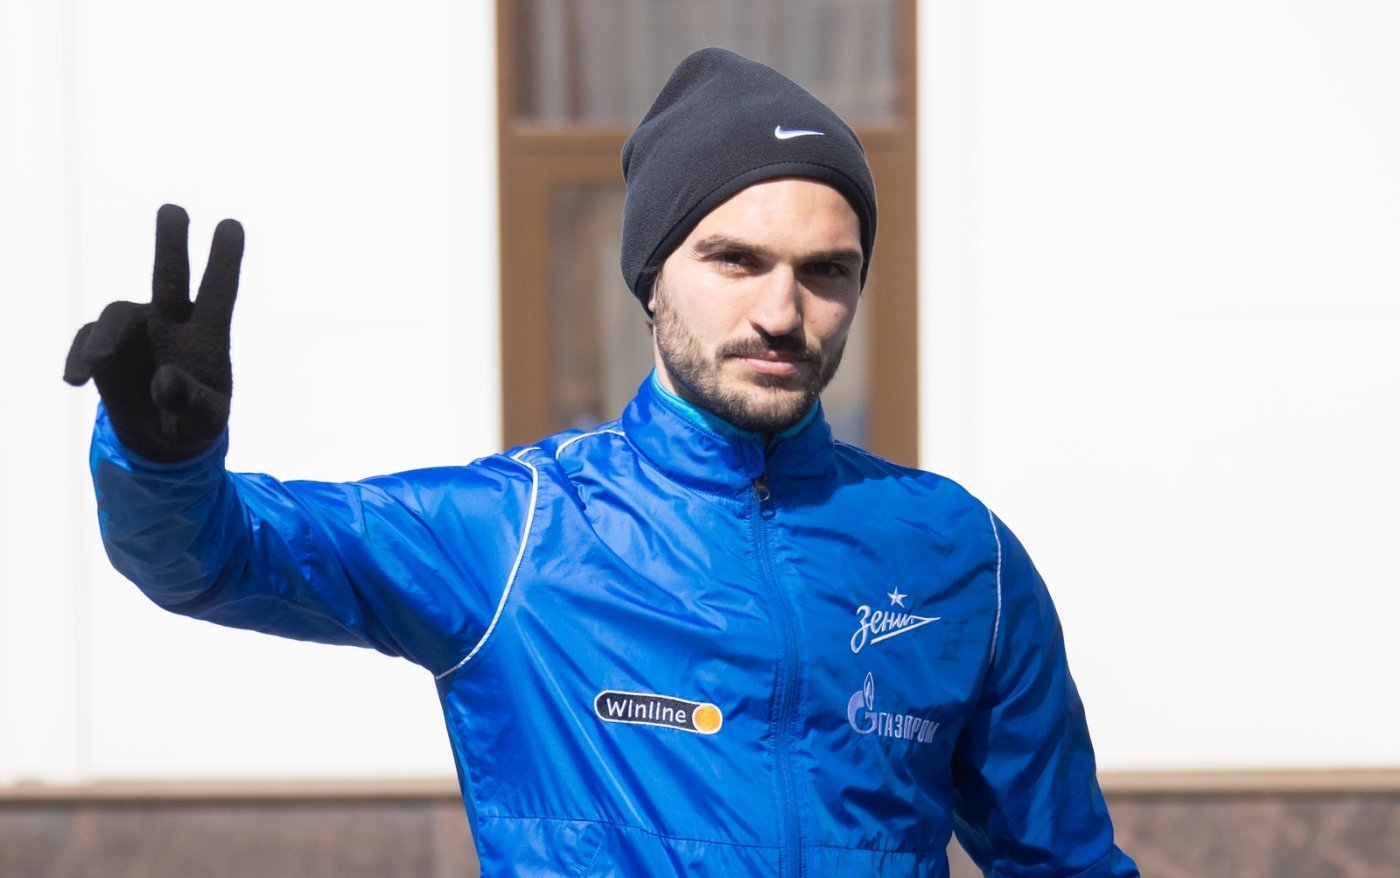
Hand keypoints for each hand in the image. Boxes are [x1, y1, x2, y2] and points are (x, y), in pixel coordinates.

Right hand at [64, 204, 243, 461]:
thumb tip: (164, 381)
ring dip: (106, 336)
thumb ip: (188, 402)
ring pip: (117, 315)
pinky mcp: (104, 349)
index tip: (232, 225)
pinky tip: (75, 380)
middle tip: (174, 210)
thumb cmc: (194, 420)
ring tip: (97, 363)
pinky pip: (87, 344)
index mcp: (207, 335)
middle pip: (169, 277)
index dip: (225, 260)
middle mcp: (171, 321)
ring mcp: (135, 332)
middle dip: (170, 244)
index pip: (218, 292)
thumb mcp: (201, 421)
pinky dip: (79, 358)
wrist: (161, 435)